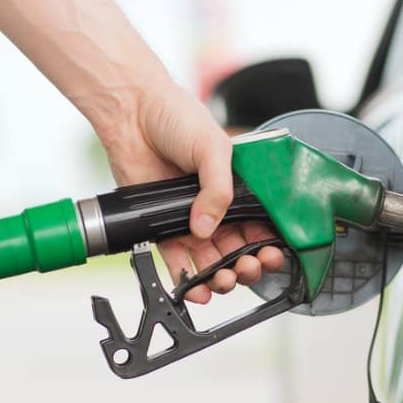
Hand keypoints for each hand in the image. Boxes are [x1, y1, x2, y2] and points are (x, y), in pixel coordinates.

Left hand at [101, 81, 282, 302]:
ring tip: (223, 280)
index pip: (260, 226)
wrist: (132, 113)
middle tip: (247, 268)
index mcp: (239, 190)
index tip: (270, 256)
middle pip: (239, 250)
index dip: (267, 245)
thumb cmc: (177, 118)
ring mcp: (190, 220)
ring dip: (221, 278)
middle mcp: (216, 208)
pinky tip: (197, 289)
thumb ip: (219, 189)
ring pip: (212, 261)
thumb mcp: (213, 148)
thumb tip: (206, 228)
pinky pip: (178, 261)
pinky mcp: (162, 228)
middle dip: (247, 266)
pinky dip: (187, 279)